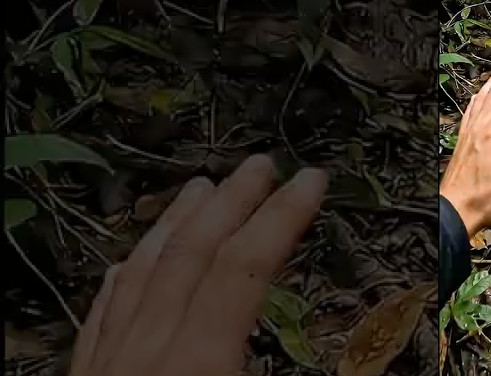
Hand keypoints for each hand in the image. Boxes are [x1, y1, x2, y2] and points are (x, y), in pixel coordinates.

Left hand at [69, 154, 327, 375]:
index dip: (283, 215)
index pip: (247, 268)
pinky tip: (128, 262)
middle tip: (261, 165)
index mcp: (202, 362)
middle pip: (192, 254)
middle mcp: (151, 349)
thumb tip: (358, 358)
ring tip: (200, 187)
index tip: (311, 178)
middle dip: (232, 201)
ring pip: (141, 272)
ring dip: (176, 222)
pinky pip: (102, 313)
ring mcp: (109, 361)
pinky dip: (124, 277)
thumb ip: (295, 366)